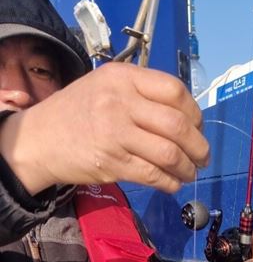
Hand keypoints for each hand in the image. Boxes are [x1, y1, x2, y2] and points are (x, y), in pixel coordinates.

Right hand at [11, 60, 206, 204]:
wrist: (40, 138)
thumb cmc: (76, 111)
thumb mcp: (106, 86)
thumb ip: (141, 93)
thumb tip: (184, 114)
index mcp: (123, 78)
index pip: (174, 90)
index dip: (194, 112)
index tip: (197, 126)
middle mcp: (120, 102)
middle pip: (177, 125)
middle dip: (198, 145)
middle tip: (202, 156)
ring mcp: (115, 134)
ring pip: (169, 153)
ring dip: (187, 167)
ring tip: (190, 172)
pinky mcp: (112, 163)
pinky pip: (152, 175)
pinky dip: (169, 182)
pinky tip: (172, 183)